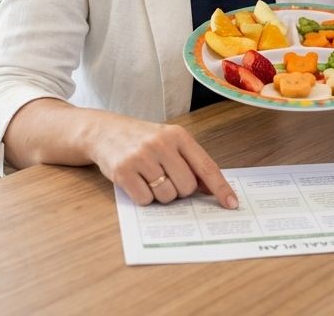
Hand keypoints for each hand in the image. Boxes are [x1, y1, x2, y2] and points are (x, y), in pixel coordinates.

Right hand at [88, 112, 238, 208]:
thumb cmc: (140, 138)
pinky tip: (136, 182)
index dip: (220, 187)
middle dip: (179, 190)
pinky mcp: (123, 171)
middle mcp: (161, 144)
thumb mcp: (168, 141)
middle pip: (186, 187)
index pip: (206, 166)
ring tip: (148, 177)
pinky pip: (145, 200)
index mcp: (178, 135)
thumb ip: (190, 162)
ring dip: (160, 195)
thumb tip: (211, 189)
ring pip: (167, 196)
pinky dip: (143, 198)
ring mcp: (141, 157)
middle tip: (165, 177)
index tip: (231, 203)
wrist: (102, 131)